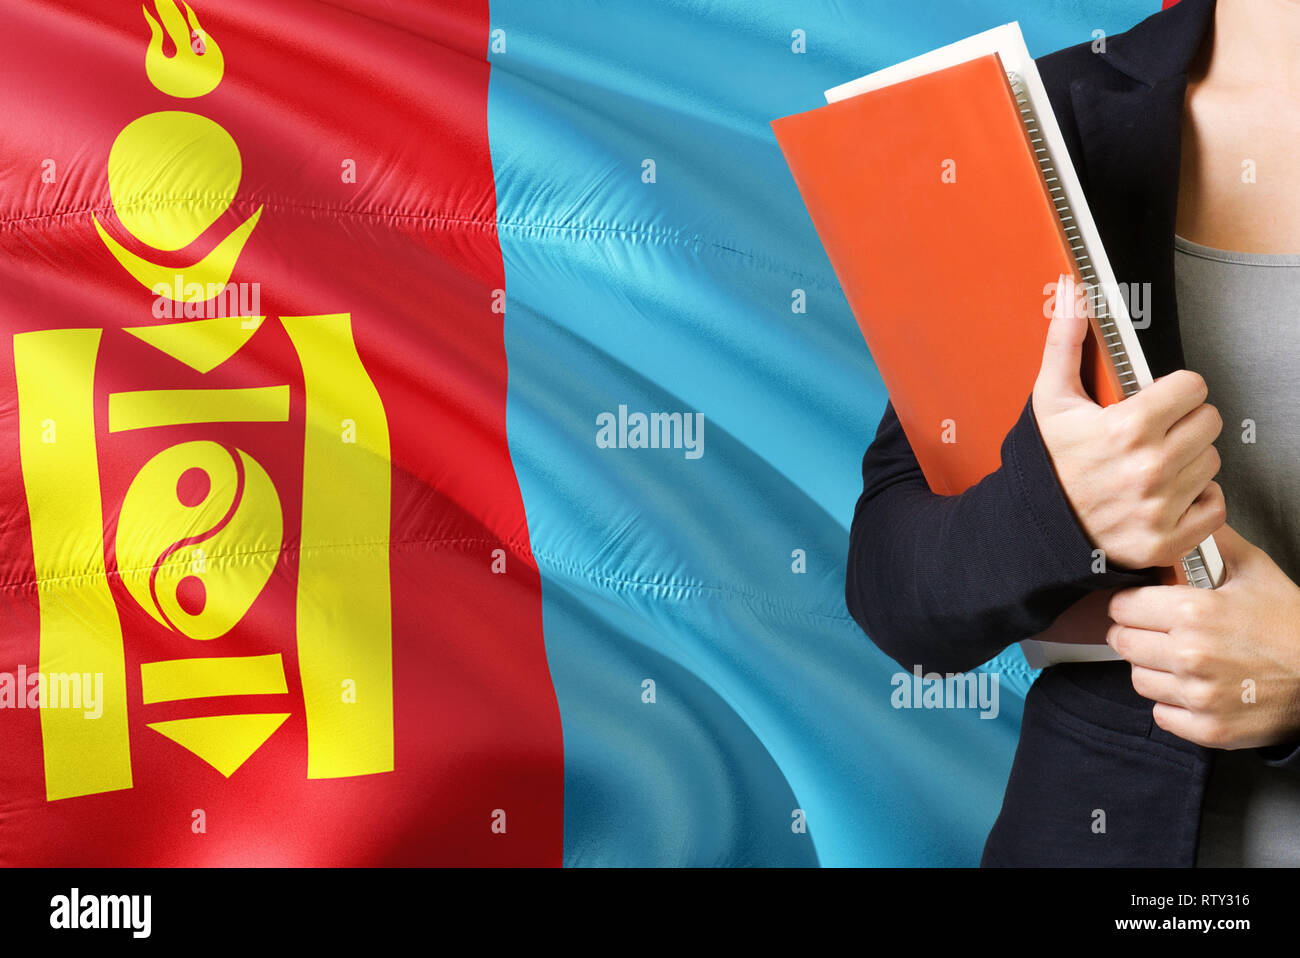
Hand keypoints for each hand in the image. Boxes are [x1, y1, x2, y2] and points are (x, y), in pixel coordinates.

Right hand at [1032, 275, 1225, 570]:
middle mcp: (1150, 468)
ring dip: (1189, 461)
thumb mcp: (1050, 400)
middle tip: (1154, 433)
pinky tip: (1166, 495)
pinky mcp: (1167, 539)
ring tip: (1154, 465)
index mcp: (1127, 428)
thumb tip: (1071, 292)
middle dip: (1184, 423)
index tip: (1156, 401)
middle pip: (1208, 423)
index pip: (1193, 387)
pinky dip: (1197, 502)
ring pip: (1211, 463)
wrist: (1030, 530)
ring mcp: (1161, 507)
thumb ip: (1066, 343)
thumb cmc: (1044, 464)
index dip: (1174, 390)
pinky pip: (1215, 507)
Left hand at [1106, 523, 1299, 749]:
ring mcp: (1197, 695)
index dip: (1130, 603)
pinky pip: (1161, 714)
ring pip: (1137, 678)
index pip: (1122, 606)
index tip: (1142, 605)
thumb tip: (1194, 518)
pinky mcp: (1207, 729)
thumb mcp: (1257, 572)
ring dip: (1152, 668)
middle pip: (1122, 642)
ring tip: (1179, 660)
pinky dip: (1172, 704)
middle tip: (1157, 632)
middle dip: (1135, 633)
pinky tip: (1195, 688)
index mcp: (1193, 612)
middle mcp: (1189, 655)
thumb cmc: (1292, 625)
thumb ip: (1215, 544)